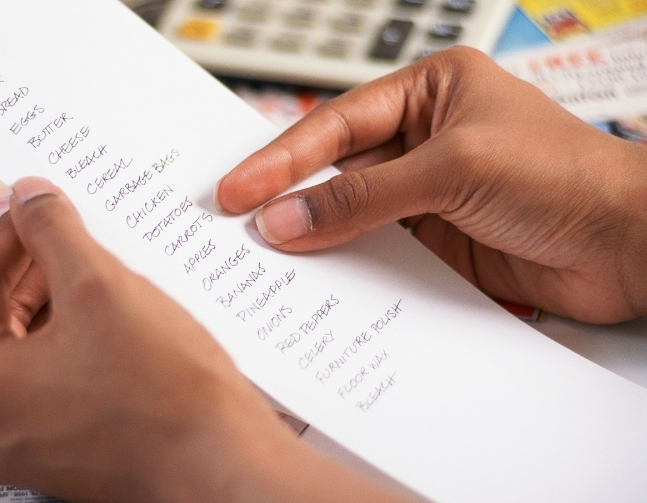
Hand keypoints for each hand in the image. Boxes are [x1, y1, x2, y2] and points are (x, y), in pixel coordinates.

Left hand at [0, 177, 402, 502]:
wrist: (223, 463)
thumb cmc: (168, 394)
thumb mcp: (101, 285)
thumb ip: (52, 231)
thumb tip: (28, 197)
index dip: (7, 236)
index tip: (32, 211)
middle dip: (34, 272)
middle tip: (65, 234)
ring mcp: (26, 448)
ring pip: (27, 354)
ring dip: (55, 306)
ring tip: (95, 271)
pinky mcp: (63, 455)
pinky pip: (51, 384)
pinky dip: (71, 344)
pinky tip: (109, 318)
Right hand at [215, 47, 646, 323]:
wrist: (631, 247)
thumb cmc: (567, 177)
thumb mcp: (453, 170)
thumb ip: (364, 199)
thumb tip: (288, 217)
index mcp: (430, 93)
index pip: (339, 125)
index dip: (284, 157)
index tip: (239, 189)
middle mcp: (424, 139)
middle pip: (336, 168)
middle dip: (287, 194)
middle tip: (233, 220)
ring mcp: (427, 194)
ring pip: (350, 213)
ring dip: (312, 234)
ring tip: (262, 255)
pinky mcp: (436, 242)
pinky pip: (375, 252)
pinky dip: (345, 267)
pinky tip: (315, 279)